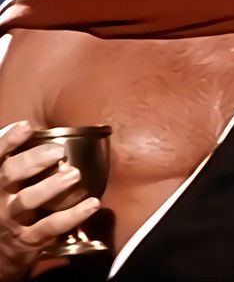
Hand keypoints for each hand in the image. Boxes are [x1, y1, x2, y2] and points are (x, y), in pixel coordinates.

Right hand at [0, 121, 99, 280]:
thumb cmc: (7, 202)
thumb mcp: (5, 181)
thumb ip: (18, 157)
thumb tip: (39, 126)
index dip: (7, 140)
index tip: (26, 126)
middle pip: (9, 174)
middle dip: (33, 160)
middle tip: (58, 151)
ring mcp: (10, 220)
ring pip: (28, 200)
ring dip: (51, 186)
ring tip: (74, 174)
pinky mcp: (27, 240)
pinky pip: (50, 227)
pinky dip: (72, 215)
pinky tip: (92, 204)